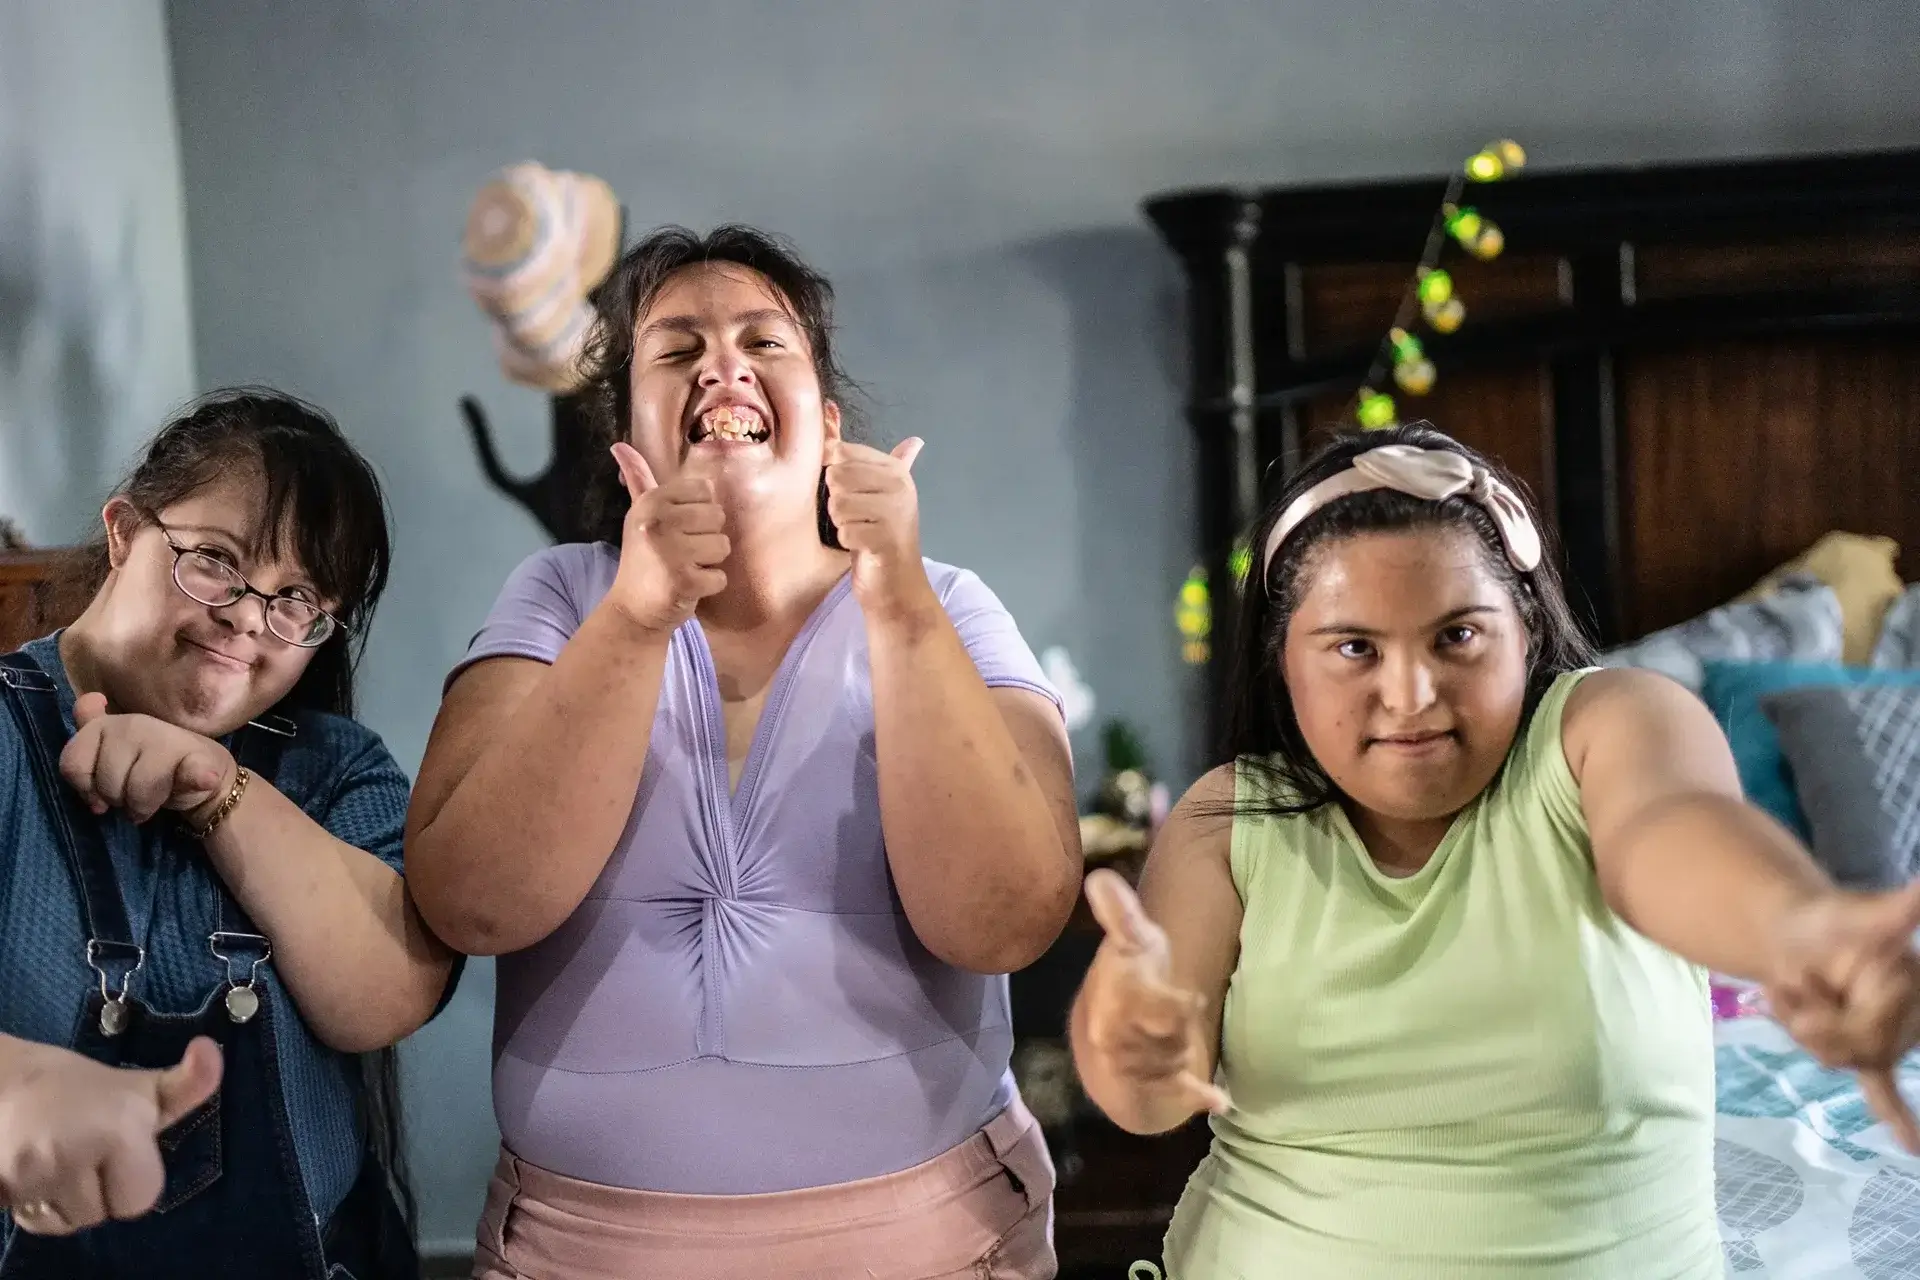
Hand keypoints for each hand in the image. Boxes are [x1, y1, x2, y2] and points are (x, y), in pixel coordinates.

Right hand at [0, 1036, 221, 1234]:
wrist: (4, 1081)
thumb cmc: (82, 1088)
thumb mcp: (141, 1087)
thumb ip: (188, 1084)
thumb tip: (211, 1050)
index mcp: (119, 1129)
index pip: (141, 1198)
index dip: (134, 1178)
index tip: (119, 1148)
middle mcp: (74, 1154)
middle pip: (101, 1215)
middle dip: (100, 1194)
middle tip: (88, 1155)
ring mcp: (32, 1175)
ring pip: (66, 1222)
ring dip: (66, 1202)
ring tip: (61, 1161)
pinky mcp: (1, 1187)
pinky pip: (32, 1221)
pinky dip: (36, 1206)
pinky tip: (37, 1173)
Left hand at [60, 694, 234, 825]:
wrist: (208, 774)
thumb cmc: (151, 764)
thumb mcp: (112, 749)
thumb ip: (87, 734)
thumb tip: (88, 701)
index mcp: (110, 724)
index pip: (74, 762)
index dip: (84, 784)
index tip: (99, 787)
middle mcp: (137, 724)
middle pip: (107, 784)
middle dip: (117, 799)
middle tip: (132, 795)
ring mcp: (170, 740)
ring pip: (138, 791)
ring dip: (143, 807)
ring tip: (151, 802)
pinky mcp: (202, 760)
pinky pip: (193, 773)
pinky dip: (199, 779)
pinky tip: (201, 781)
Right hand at [606, 443, 729, 633]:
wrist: (632, 610)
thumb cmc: (643, 558)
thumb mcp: (639, 515)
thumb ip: (638, 480)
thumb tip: (620, 445)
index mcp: (651, 502)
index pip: (705, 490)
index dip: (699, 512)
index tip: (678, 528)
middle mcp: (658, 522)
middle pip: (718, 517)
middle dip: (706, 539)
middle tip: (682, 553)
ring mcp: (670, 552)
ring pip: (723, 546)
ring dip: (709, 562)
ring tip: (684, 569)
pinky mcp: (684, 581)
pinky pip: (721, 577)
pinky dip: (709, 586)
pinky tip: (687, 587)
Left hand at [823, 438, 930, 618]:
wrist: (897, 584)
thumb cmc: (881, 536)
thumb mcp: (875, 493)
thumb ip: (862, 459)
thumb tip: (862, 422)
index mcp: (895, 470)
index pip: (843, 452)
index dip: (835, 475)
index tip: (853, 495)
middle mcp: (899, 485)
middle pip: (837, 477)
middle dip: (838, 502)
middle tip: (859, 518)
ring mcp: (895, 511)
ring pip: (838, 504)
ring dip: (842, 523)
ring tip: (862, 531)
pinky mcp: (885, 537)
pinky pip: (845, 531)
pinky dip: (849, 543)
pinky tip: (864, 547)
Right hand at [1080, 868, 1231, 1117]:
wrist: (1106, 1031)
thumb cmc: (1129, 975)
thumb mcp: (1129, 941)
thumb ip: (1120, 912)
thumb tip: (1099, 876)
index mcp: (1113, 997)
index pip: (1147, 1004)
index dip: (1176, 1005)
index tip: (1193, 1000)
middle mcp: (1113, 1035)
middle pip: (1166, 1037)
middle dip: (1179, 1028)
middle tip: (1183, 1014)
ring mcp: (1129, 1064)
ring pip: (1172, 1063)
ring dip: (1183, 1052)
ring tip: (1178, 1038)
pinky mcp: (1149, 1087)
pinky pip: (1175, 1095)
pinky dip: (1199, 1097)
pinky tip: (1220, 1100)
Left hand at [1765, 881, 1919, 1150]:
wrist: (1797, 931)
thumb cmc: (1825, 920)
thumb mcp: (1850, 915)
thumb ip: (1892, 911)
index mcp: (1909, 984)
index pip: (1863, 1033)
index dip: (1814, 1012)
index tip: (1790, 980)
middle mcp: (1910, 1015)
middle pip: (1850, 1053)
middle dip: (1806, 1022)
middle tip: (1789, 983)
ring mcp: (1892, 1034)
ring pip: (1840, 1062)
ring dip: (1802, 1030)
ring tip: (1796, 990)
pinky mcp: (1870, 1046)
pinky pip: (1887, 1091)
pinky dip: (1901, 1118)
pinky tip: (1914, 1147)